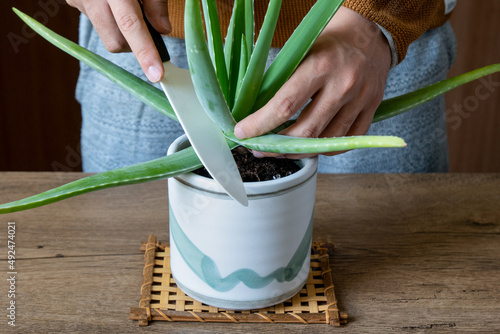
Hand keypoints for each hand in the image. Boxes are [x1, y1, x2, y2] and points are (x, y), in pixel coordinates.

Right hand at [67, 0, 169, 81]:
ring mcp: (79, 0)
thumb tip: (162, 30)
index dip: (146, 53)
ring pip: (106, 35)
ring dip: (123, 33)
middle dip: (135, 46)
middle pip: (116, 42)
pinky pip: (97, 21)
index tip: (157, 75)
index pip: (131, 26)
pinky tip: (114, 3)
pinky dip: (111, 19)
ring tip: (131, 9)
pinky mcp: (74, 0)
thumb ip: (157, 3)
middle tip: (151, 31)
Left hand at [234, 7, 391, 158]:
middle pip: (305, 131)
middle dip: (277, 147)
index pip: (285, 105)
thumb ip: (283, 82)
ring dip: (298, 152)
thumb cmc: (329, 41)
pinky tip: (311, 145)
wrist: (369, 33)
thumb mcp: (301, 51)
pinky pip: (346, 142)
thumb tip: (257, 112)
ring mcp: (360, 100)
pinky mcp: (371, 109)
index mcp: (320, 66)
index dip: (260, 125)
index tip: (243, 133)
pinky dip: (325, 148)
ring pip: (325, 142)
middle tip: (260, 149)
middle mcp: (342, 85)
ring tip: (281, 150)